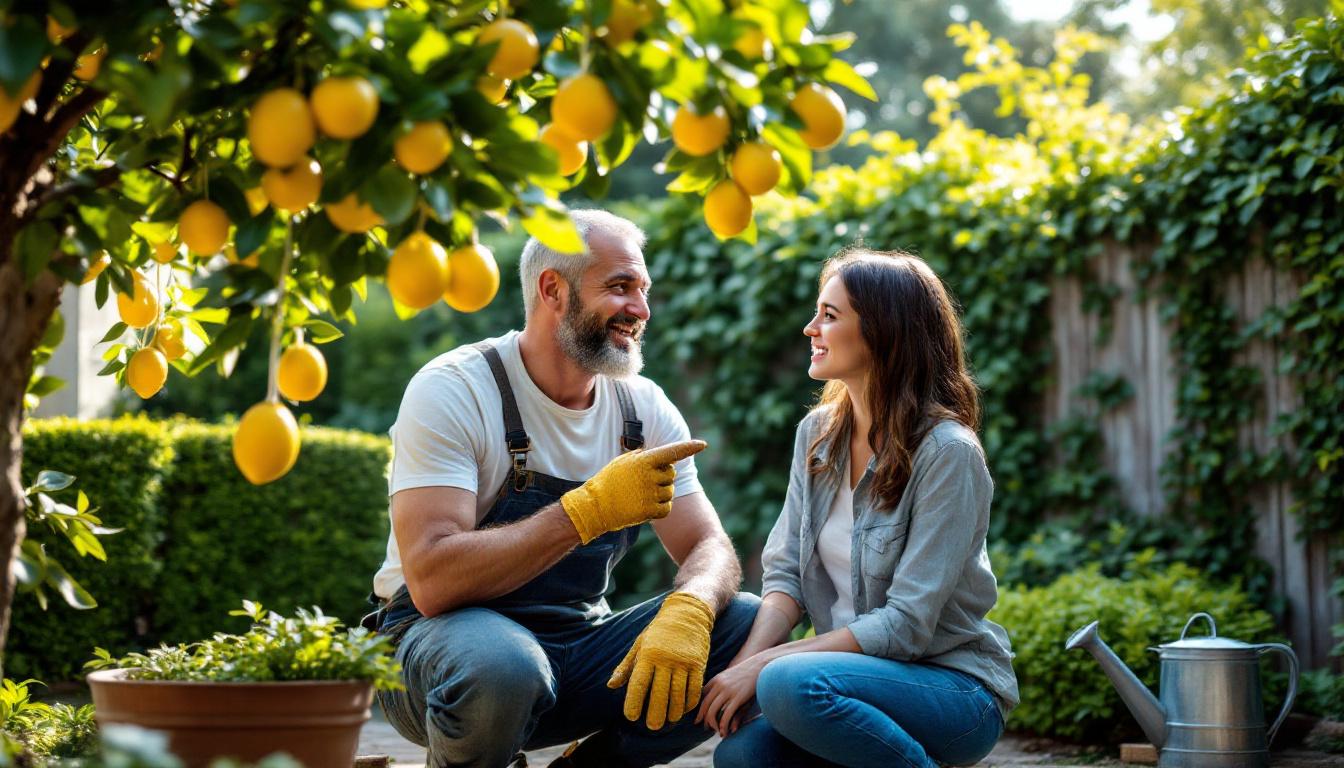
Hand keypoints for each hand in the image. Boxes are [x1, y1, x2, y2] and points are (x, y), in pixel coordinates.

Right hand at [560, 439, 705, 543]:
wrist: (595, 506)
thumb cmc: (609, 481)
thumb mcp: (623, 461)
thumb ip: (642, 457)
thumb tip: (658, 455)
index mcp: (644, 461)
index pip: (671, 452)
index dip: (688, 447)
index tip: (703, 444)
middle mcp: (650, 476)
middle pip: (671, 474)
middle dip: (663, 477)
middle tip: (644, 482)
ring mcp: (651, 494)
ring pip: (670, 492)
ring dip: (661, 494)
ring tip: (641, 495)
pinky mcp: (650, 511)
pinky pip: (667, 508)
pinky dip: (660, 508)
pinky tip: (645, 506)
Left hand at [607, 592, 714, 729]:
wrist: (689, 612)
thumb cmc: (659, 630)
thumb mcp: (639, 644)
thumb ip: (626, 666)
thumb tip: (611, 686)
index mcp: (648, 654)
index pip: (639, 683)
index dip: (634, 701)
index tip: (631, 716)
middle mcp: (666, 659)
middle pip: (660, 693)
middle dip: (656, 713)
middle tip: (652, 726)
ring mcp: (684, 662)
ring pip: (679, 694)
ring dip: (673, 711)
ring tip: (668, 721)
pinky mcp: (699, 663)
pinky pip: (694, 688)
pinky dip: (689, 702)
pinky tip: (683, 710)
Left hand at [695, 652, 770, 736]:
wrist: (761, 665)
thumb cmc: (748, 673)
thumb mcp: (732, 679)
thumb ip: (724, 690)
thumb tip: (718, 700)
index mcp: (716, 680)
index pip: (702, 696)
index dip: (699, 709)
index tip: (698, 718)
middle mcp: (718, 685)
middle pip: (705, 706)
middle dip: (704, 719)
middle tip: (706, 728)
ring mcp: (727, 691)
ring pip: (712, 712)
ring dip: (712, 724)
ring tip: (717, 731)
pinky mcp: (737, 698)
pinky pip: (726, 715)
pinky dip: (723, 725)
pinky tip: (725, 731)